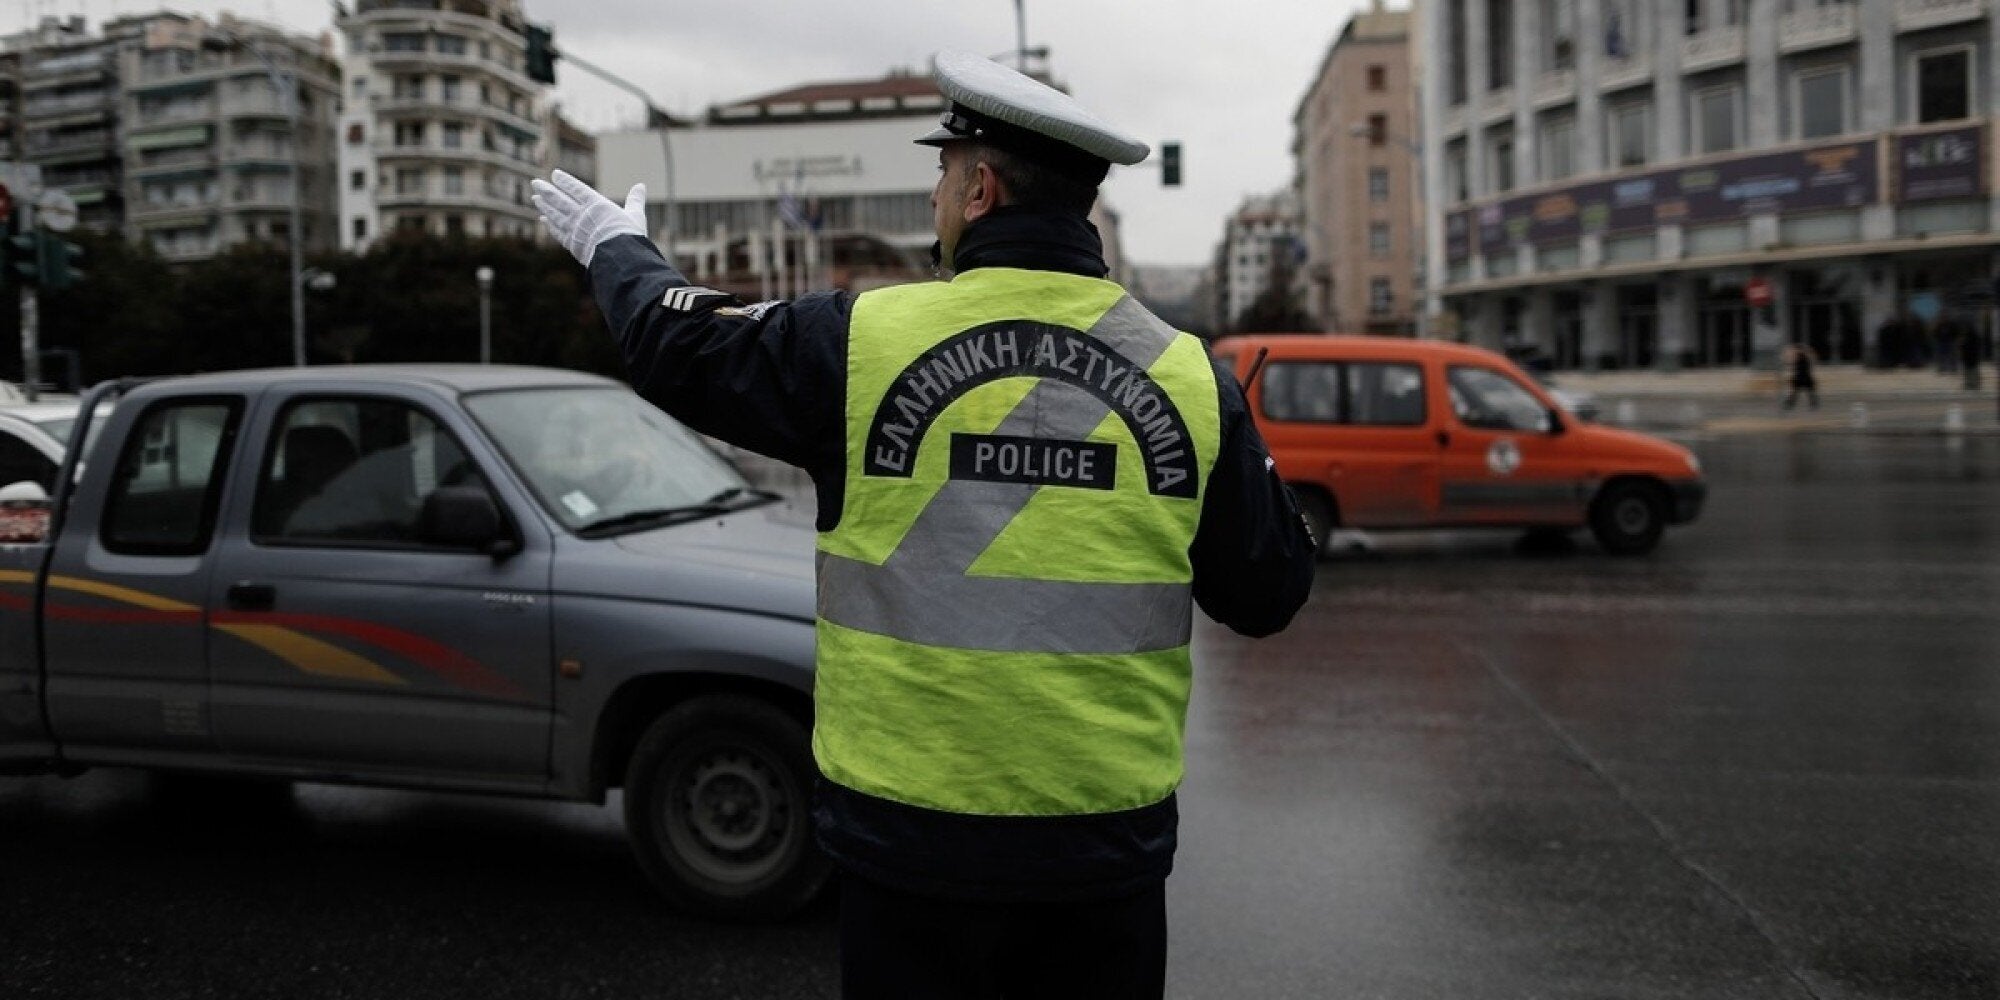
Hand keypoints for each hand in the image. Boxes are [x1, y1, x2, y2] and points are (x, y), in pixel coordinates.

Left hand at [530, 170, 646, 267]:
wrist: (619, 260)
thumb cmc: (630, 237)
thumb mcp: (635, 216)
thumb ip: (635, 200)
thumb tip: (641, 186)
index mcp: (597, 205)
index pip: (577, 189)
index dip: (565, 181)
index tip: (555, 174)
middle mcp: (582, 215)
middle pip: (559, 199)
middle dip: (546, 190)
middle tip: (535, 182)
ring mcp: (574, 229)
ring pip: (555, 214)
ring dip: (544, 205)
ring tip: (536, 198)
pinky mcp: (572, 244)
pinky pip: (557, 232)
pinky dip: (550, 225)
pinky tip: (543, 220)